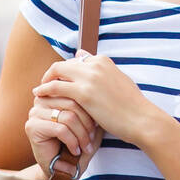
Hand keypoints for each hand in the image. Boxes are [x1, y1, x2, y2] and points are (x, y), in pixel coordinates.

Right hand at [25, 51, 102, 179]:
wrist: (66, 169)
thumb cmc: (81, 142)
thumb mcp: (91, 121)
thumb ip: (92, 103)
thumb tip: (104, 84)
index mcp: (56, 91)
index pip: (78, 90)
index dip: (90, 107)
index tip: (99, 122)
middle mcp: (43, 98)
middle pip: (73, 102)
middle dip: (87, 122)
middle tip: (92, 137)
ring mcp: (35, 111)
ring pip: (68, 116)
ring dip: (81, 134)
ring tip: (86, 146)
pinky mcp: (32, 126)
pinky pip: (60, 129)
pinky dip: (73, 141)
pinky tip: (76, 150)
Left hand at [31, 49, 158, 145]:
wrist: (141, 119)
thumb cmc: (132, 106)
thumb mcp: (119, 82)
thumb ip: (103, 73)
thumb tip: (90, 65)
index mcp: (104, 61)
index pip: (76, 60)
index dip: (66, 70)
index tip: (60, 80)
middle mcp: (95, 64)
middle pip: (64, 64)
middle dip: (52, 74)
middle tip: (44, 84)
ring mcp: (89, 77)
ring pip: (57, 72)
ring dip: (45, 81)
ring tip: (39, 91)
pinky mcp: (83, 92)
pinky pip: (55, 87)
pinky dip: (45, 90)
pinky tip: (39, 96)